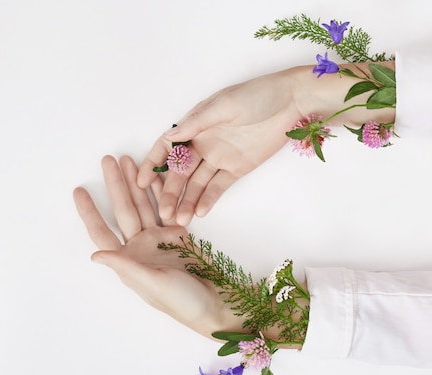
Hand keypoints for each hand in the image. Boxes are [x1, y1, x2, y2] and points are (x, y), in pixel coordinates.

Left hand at [73, 155, 242, 338]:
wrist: (214, 302)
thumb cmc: (181, 301)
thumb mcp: (152, 285)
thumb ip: (126, 267)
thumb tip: (94, 255)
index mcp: (128, 261)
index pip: (102, 232)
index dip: (89, 212)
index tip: (79, 190)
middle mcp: (140, 247)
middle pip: (124, 211)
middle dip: (116, 185)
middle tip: (109, 160)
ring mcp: (159, 239)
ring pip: (144, 206)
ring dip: (137, 184)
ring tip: (130, 160)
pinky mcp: (178, 235)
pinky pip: (167, 208)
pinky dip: (162, 192)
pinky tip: (155, 176)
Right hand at [137, 63, 395, 225]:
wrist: (291, 103)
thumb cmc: (256, 96)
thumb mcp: (223, 106)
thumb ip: (196, 124)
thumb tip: (169, 136)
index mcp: (196, 125)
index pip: (168, 147)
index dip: (153, 164)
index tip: (141, 182)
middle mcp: (204, 144)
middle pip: (181, 172)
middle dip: (170, 192)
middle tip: (163, 213)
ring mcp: (220, 158)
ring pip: (198, 184)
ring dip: (187, 201)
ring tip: (179, 221)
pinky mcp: (237, 169)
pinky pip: (219, 187)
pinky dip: (208, 199)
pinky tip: (200, 213)